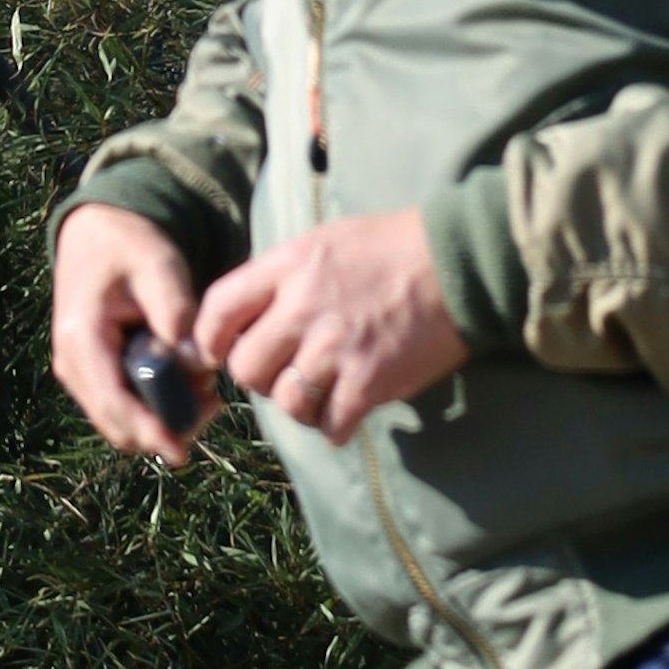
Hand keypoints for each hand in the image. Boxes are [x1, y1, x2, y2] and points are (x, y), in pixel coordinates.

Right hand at [50, 200, 213, 459]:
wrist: (96, 234)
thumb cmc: (127, 246)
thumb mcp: (159, 265)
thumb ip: (176, 312)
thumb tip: (195, 362)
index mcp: (82, 338)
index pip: (114, 404)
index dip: (149, 433)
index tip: (182, 451)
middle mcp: (72, 364)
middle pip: (118, 426)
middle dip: (166, 427)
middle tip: (212, 401)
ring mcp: (79, 373)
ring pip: (121, 424)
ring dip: (164, 419)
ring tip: (204, 387)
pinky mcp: (92, 376)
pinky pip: (124, 409)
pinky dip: (155, 407)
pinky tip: (187, 383)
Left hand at [191, 211, 465, 445]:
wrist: (459, 262)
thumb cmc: (392, 248)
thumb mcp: (324, 241)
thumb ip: (280, 277)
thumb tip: (245, 319)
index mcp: (288, 266)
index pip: (217, 310)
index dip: (208, 341)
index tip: (219, 355)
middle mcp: (303, 307)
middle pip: (246, 367)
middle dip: (261, 378)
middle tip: (286, 374)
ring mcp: (336, 347)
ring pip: (285, 402)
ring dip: (300, 406)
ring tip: (322, 395)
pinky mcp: (369, 380)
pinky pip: (330, 424)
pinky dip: (335, 426)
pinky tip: (347, 413)